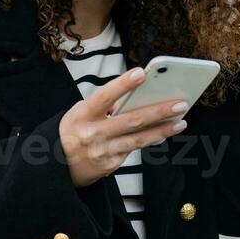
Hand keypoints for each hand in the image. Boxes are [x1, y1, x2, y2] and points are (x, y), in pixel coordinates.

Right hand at [60, 68, 188, 187]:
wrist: (58, 165)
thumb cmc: (75, 129)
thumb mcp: (81, 113)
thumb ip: (105, 106)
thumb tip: (139, 98)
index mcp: (82, 115)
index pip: (104, 96)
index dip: (123, 85)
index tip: (141, 73)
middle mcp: (93, 134)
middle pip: (130, 120)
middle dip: (157, 111)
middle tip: (180, 103)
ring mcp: (103, 151)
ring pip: (138, 139)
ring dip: (163, 130)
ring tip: (181, 121)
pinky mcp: (111, 164)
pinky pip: (135, 149)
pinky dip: (151, 139)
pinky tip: (166, 132)